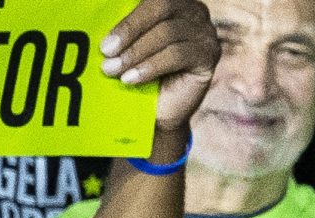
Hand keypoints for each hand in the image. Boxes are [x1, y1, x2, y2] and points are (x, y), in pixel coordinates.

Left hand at [100, 0, 218, 131]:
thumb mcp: (127, 42)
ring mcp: (205, 32)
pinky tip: (131, 79)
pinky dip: (150, 66)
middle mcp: (193, 11)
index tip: (104, 36)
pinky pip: (177, 54)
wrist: (158, 110)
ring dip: (136, 52)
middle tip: (106, 51)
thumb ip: (124, 25)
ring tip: (114, 70)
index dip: (127, 15)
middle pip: (161, 6)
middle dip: (130, 29)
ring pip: (167, 33)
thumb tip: (106, 26)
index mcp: (172, 1)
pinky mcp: (210, 55)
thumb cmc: (139, 70)